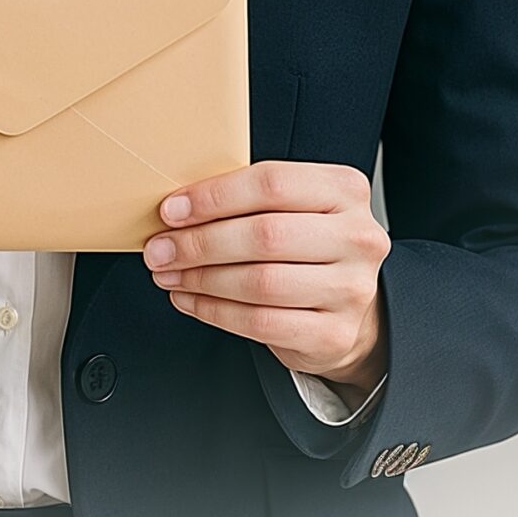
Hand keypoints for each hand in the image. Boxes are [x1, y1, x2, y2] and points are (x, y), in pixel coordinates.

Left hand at [143, 160, 389, 393]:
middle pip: (265, 235)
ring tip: (169, 274)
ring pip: (260, 282)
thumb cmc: (305, 247)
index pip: (271, 183)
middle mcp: (357, 237)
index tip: (172, 210)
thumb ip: (246, 200)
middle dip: (200, 243)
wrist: (347, 309)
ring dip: (202, 278)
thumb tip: (177, 208)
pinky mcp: (334, 333)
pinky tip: (190, 300)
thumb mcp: (291, 208)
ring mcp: (351, 288)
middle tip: (160, 249)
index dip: (214, 197)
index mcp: (344, 190)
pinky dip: (214, 311)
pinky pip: (260, 322)